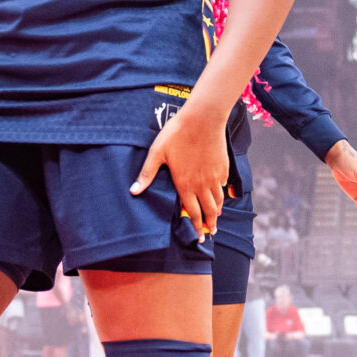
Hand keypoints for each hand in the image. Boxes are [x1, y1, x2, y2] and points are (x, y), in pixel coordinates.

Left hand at [134, 107, 227, 238]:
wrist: (203, 119)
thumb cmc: (177, 134)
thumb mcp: (157, 153)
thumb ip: (147, 174)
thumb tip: (134, 191)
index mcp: (185, 184)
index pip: (193, 213)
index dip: (196, 227)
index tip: (200, 237)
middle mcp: (202, 185)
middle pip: (208, 211)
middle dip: (210, 225)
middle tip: (211, 233)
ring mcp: (214, 176)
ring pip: (218, 200)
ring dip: (217, 212)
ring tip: (216, 218)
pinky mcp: (223, 167)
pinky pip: (223, 185)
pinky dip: (222, 194)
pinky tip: (220, 194)